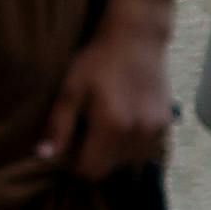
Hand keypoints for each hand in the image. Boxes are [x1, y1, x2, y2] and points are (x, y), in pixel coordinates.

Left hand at [35, 0, 176, 178]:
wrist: (138, 38)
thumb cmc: (98, 60)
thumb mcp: (71, 89)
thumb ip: (59, 126)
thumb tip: (44, 157)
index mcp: (112, 127)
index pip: (90, 171)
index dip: (75, 164)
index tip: (70, 146)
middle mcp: (137, 134)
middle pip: (110, 170)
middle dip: (94, 159)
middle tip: (85, 134)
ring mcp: (155, 131)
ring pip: (129, 163)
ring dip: (113, 155)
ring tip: (105, 128)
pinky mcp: (166, 125)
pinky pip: (145, 151)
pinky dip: (131, 146)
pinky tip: (124, 124)